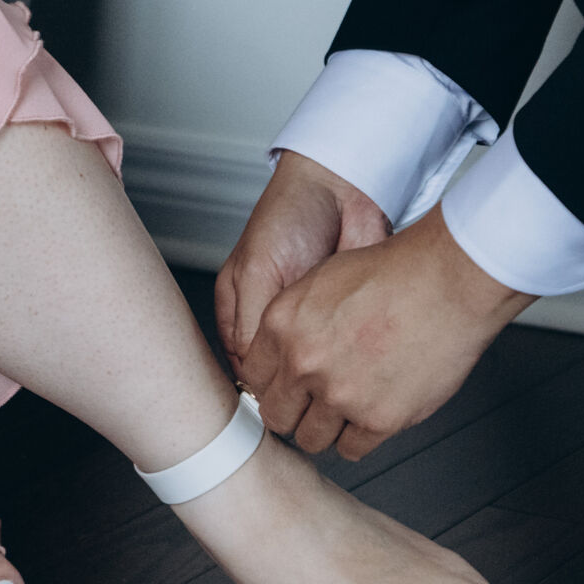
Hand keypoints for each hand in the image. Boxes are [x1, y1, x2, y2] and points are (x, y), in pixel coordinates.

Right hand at [215, 151, 392, 367]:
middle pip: (277, 370)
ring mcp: (308, 321)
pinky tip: (344, 350)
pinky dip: (343, 354)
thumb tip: (253, 369)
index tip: (276, 396)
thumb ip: (248, 322)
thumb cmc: (290, 214)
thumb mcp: (256, 270)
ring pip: (310, 365)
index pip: (243, 362)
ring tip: (324, 364)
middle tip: (301, 387)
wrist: (340, 188)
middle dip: (289, 380)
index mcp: (239, 308)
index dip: (258, 382)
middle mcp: (273, 319)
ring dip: (318, 369)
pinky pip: (340, 350)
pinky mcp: (340, 317)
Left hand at [240, 204, 536, 459]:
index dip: (273, 384)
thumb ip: (295, 319)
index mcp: (284, 325)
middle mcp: (305, 363)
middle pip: (277, 415)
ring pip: (312, 439)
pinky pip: (352, 449)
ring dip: (326, 428)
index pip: (254, 377)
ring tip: (346, 410)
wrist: (449, 281)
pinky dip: (359, 437)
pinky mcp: (378, 419)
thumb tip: (283, 351)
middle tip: (313, 405)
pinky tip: (371, 416)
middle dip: (294, 412)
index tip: (287, 387)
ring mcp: (340, 395)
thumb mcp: (325, 278)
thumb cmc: (398, 272)